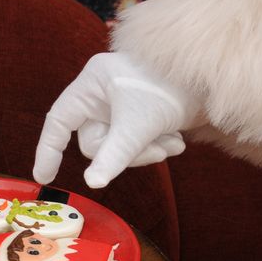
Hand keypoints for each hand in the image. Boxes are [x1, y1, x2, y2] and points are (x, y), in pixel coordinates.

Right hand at [33, 52, 200, 187]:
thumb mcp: (137, 126)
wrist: (217, 77)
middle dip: (126, 152)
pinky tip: (177, 139)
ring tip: (172, 144)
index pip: (58, 121)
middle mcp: (102, 92)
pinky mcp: (140, 113)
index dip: (48, 150)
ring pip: (117, 146)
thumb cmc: (173, 88)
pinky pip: (133, 142)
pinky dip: (155, 145)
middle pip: (95, 141)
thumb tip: (92, 183)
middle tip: (155, 152)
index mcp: (92, 84)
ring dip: (145, 151)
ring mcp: (121, 104)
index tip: (44, 178)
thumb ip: (112, 157)